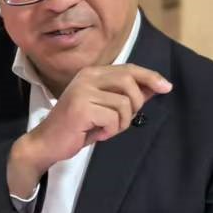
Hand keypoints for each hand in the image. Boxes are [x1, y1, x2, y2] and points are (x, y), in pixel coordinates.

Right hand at [8, 65, 171, 195]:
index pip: (128, 69)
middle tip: (122, 120)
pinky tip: (95, 134)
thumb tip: (155, 87)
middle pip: (129, 82)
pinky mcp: (81, 108)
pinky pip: (113, 119)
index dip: (150, 77)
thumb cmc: (77, 127)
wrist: (46, 143)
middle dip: (135, 104)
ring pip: (124, 104)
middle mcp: (87, 77)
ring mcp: (83, 91)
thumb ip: (126, 96)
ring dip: (120, 123)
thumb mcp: (105, 109)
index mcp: (92, 73)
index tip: (166, 87)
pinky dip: (110, 131)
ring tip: (104, 129)